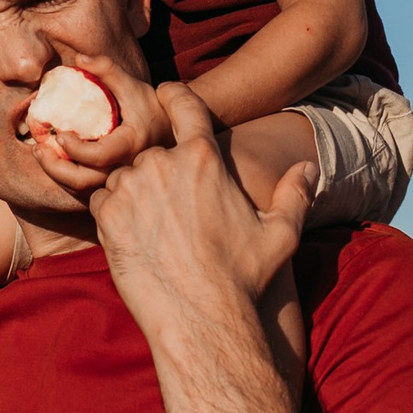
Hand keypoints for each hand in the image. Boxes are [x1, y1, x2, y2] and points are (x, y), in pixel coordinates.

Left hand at [25, 52, 174, 198]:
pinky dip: (67, 182)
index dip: (73, 148)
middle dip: (54, 169)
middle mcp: (125, 171)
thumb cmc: (152, 109)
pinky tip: (56, 164)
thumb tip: (79, 59)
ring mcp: (118, 183)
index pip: (96, 157)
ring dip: (56, 176)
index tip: (60, 133)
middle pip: (83, 183)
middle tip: (38, 150)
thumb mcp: (134, 87)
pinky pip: (85, 193)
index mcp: (131, 147)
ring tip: (41, 154)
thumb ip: (108, 71)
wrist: (174, 135)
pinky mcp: (113, 189)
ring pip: (81, 192)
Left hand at [89, 84, 313, 334]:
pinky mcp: (106, 216)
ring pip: (125, 176)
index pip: (183, 105)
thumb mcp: (281, 234)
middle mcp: (162, 165)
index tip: (165, 93)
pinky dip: (113, 213)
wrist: (202, 320)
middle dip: (160, 174)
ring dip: (134, 193)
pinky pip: (102, 200)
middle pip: (153, 153)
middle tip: (173, 210)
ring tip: (157, 230)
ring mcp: (130, 189)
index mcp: (204, 158)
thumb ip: (295, 195)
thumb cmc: (243, 278)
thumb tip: (309, 168)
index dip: (173, 95)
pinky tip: (136, 238)